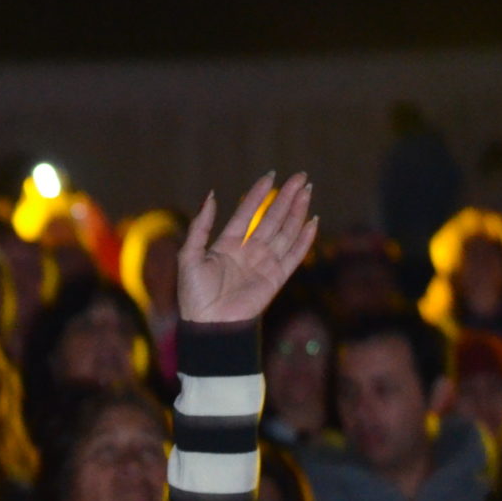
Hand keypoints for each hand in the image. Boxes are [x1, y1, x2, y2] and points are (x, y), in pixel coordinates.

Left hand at [177, 171, 317, 323]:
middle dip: (286, 197)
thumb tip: (212, 196)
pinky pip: (294, 255)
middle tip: (300, 177)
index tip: (270, 175)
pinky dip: (304, 239)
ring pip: (285, 232)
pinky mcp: (275, 278)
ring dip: (297, 211)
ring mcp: (263, 264)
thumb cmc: (194, 294)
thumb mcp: (189, 256)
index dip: (258, 194)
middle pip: (272, 218)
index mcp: (227, 244)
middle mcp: (248, 252)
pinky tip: (312, 221)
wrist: (209, 326)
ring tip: (307, 191)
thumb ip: (200, 226)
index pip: (247, 213)